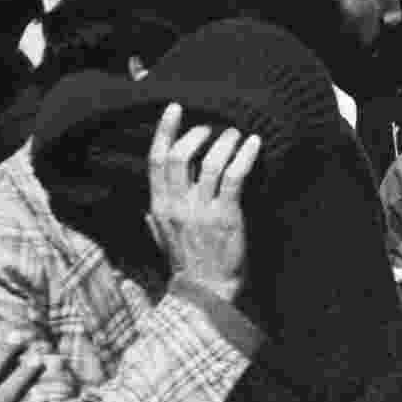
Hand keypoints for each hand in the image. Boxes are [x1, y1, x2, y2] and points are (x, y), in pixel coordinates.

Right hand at [147, 103, 261, 302]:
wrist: (206, 292)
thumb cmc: (187, 264)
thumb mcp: (161, 239)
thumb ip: (154, 218)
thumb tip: (147, 204)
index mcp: (159, 206)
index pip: (156, 160)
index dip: (164, 131)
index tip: (174, 108)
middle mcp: (177, 205)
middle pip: (179, 156)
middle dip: (196, 134)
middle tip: (212, 127)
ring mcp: (200, 211)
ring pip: (208, 163)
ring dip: (224, 142)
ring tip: (236, 133)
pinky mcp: (225, 217)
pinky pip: (233, 178)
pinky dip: (244, 156)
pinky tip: (254, 144)